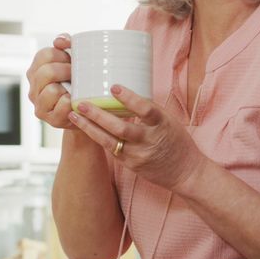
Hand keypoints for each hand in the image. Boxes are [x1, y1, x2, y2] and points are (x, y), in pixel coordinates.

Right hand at [26, 34, 74, 128]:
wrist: (86, 111)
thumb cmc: (79, 84)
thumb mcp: (73, 62)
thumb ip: (67, 45)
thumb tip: (61, 40)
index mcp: (36, 70)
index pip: (43, 55)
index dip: (61, 55)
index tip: (72, 60)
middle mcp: (34, 87)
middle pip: (46, 72)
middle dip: (66, 71)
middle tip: (77, 74)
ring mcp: (40, 104)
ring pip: (51, 90)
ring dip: (68, 88)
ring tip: (76, 89)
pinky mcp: (50, 118)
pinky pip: (62, 106)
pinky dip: (71, 102)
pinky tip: (75, 102)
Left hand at [68, 85, 209, 193]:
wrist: (185, 172)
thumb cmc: (176, 140)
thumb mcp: (168, 120)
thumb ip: (149, 110)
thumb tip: (125, 91)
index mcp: (162, 124)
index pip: (146, 110)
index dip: (129, 98)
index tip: (114, 87)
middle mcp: (149, 140)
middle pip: (121, 127)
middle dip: (98, 115)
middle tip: (81, 102)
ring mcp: (138, 155)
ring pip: (109, 141)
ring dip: (90, 127)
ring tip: (74, 115)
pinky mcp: (131, 165)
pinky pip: (110, 149)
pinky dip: (97, 137)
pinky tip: (85, 127)